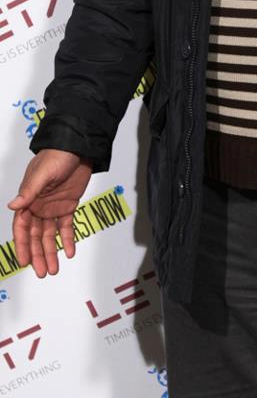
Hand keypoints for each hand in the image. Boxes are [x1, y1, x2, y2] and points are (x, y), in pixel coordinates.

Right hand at [7, 149, 92, 277]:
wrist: (78, 148)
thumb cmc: (56, 156)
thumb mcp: (42, 174)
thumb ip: (29, 192)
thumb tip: (13, 206)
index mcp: (28, 199)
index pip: (22, 227)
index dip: (22, 245)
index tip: (23, 262)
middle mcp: (38, 206)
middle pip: (36, 235)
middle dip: (38, 254)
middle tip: (43, 272)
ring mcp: (53, 207)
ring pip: (50, 234)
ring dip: (51, 251)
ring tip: (54, 269)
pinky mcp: (68, 205)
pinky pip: (66, 226)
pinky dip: (68, 239)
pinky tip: (71, 252)